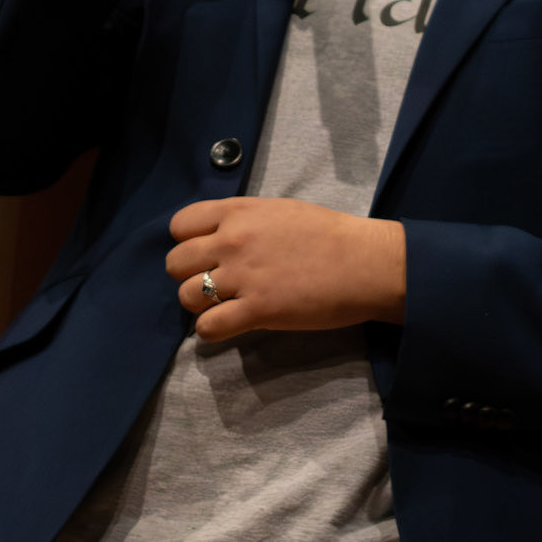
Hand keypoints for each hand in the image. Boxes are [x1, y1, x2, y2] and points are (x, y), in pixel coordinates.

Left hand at [167, 198, 405, 340]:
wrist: (366, 262)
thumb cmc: (330, 235)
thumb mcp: (279, 212)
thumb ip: (245, 221)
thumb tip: (221, 236)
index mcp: (238, 212)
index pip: (180, 225)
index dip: (188, 242)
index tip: (206, 254)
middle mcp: (232, 240)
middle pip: (175, 263)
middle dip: (190, 275)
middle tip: (215, 283)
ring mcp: (242, 276)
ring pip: (186, 296)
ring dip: (201, 305)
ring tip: (224, 306)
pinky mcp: (257, 310)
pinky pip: (208, 327)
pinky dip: (213, 330)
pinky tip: (230, 325)